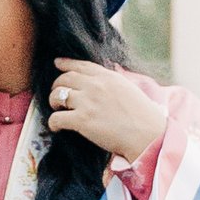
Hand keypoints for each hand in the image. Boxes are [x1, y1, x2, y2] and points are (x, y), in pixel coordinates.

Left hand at [46, 66, 167, 165]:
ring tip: (57, 109)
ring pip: (57, 95)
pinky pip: (56, 117)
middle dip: (57, 86)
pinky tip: (57, 127)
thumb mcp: (129, 89)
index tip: (57, 64)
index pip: (81, 65)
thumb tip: (102, 78)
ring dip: (53, 102)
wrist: (147, 135)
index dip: (66, 64)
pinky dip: (53, 123)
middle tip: (56, 96)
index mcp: (108, 76)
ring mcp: (87, 102)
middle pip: (64, 78)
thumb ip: (112, 81)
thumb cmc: (143, 116)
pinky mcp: (82, 120)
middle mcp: (95, 85)